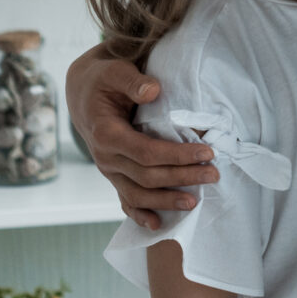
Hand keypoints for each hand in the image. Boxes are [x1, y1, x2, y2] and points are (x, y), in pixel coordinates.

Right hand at [67, 43, 214, 229]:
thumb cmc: (104, 80)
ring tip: (195, 203)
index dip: (177, 156)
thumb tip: (153, 91)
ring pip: (137, 194)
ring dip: (166, 201)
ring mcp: (108, 170)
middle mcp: (105, 157)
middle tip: (214, 175)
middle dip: (182, 177)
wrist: (82, 93)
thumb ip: (133, 82)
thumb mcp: (115, 72)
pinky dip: (140, 215)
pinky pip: (125, 200)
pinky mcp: (113, 175)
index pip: (146, 152)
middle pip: (147, 176)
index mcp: (106, 134)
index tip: (207, 152)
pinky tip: (158, 225)